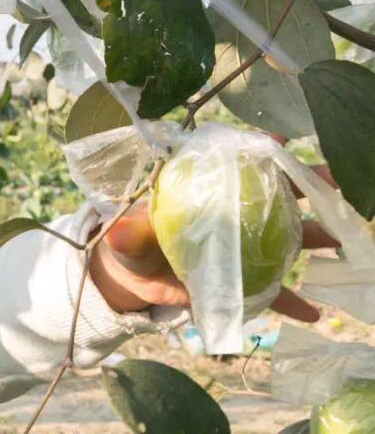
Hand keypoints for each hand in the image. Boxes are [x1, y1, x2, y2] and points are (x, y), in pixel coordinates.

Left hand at [88, 165, 339, 321]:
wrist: (133, 278)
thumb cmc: (131, 243)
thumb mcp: (127, 237)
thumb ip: (129, 234)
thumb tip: (117, 235)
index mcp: (202, 191)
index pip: (232, 164)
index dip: (256, 150)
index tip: (278, 142)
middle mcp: (229, 213)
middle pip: (273, 193)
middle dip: (306, 184)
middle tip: (332, 181)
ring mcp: (240, 245)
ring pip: (285, 236)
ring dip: (314, 236)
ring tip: (339, 238)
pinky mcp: (241, 279)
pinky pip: (272, 290)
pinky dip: (292, 301)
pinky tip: (314, 312)